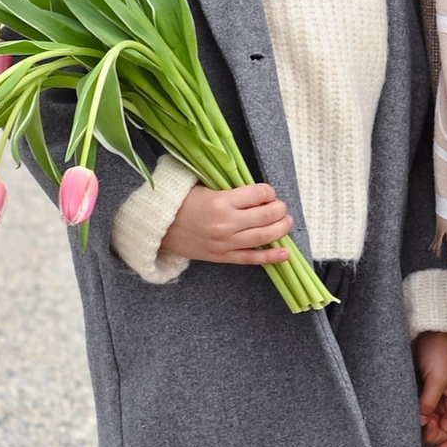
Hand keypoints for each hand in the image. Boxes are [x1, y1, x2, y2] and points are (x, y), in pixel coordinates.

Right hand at [158, 179, 293, 266]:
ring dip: (281, 229)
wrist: (160, 228)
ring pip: (264, 237)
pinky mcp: (223, 257)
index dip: (269, 192)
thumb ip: (233, 191)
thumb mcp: (207, 188)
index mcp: (221, 202)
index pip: (259, 194)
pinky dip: (271, 257)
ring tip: (286, 222)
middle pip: (267, 216)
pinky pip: (252, 258)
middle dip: (280, 210)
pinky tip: (285, 253)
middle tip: (281, 207)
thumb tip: (260, 194)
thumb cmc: (183, 204)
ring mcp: (225, 243)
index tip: (269, 193)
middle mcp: (226, 223)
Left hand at [415, 332, 446, 446]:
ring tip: (414, 411)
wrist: (428, 329)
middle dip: (433, 432)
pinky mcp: (420, 392)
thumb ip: (429, 402)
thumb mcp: (438, 377)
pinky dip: (412, 412)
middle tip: (422, 422)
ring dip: (421, 422)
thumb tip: (420, 423)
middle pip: (443, 431)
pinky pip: (417, 410)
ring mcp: (434, 398)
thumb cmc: (441, 350)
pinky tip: (407, 406)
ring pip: (428, 422)